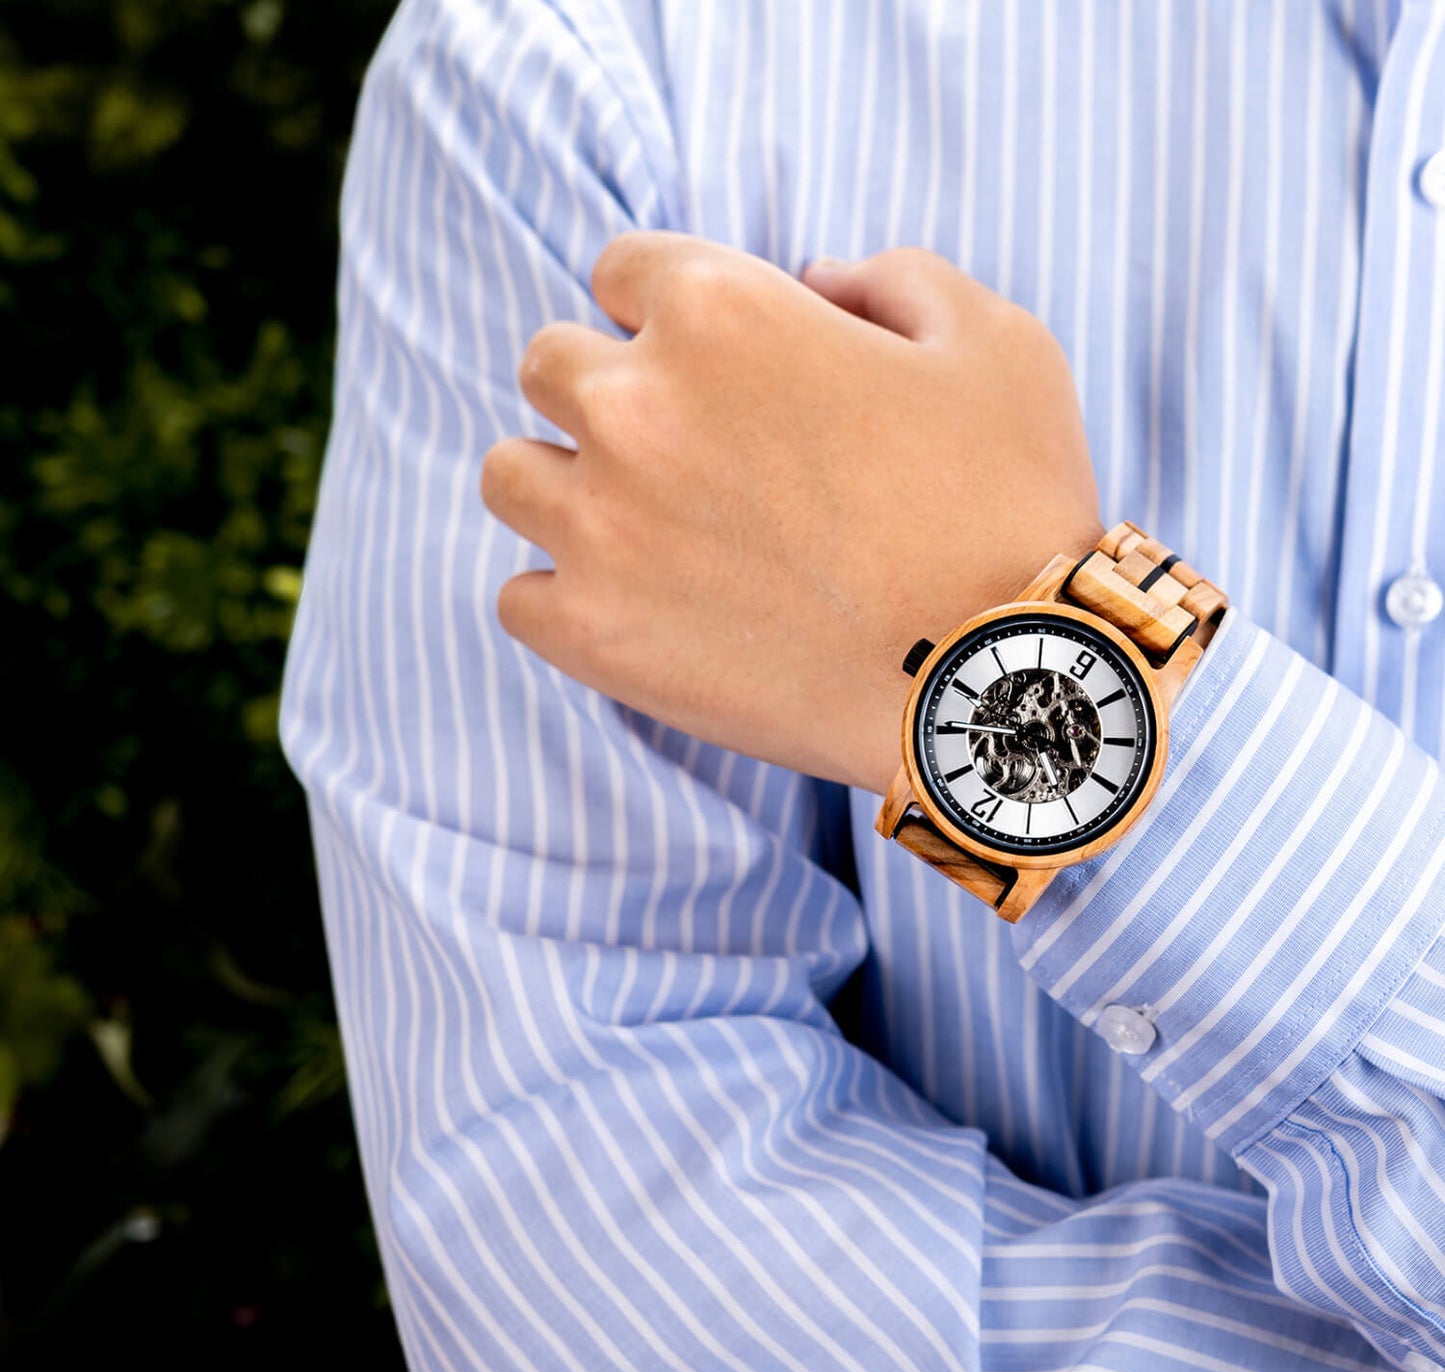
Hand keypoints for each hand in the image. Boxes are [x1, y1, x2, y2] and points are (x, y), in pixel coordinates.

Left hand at [481, 232, 1101, 795]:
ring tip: (639, 527)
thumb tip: (815, 280)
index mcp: (719, 310)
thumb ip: (891, 275)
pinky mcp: (592, 633)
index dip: (665, 307)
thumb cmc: (1008, 508)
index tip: (704, 360)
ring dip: (563, 485)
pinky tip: (634, 607)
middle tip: (680, 449)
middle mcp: (634, 407)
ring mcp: (600, 526)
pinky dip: (564, 597)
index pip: (621, 268)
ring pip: (510, 475)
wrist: (995, 683)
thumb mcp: (994, 340)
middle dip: (605, 388)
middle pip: (548, 365)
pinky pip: (519, 596)